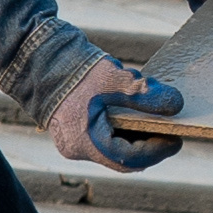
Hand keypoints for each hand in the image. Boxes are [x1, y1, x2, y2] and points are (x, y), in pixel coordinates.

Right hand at [47, 62, 186, 173]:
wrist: (35, 54)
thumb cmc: (72, 68)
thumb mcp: (115, 79)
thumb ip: (146, 94)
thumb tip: (176, 104)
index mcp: (85, 142)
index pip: (129, 158)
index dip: (157, 151)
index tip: (177, 138)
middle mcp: (77, 148)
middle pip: (121, 156)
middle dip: (148, 145)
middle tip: (169, 130)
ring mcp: (72, 139)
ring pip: (112, 146)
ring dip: (135, 134)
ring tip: (154, 116)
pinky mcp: (71, 128)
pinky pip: (102, 135)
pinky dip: (121, 126)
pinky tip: (133, 109)